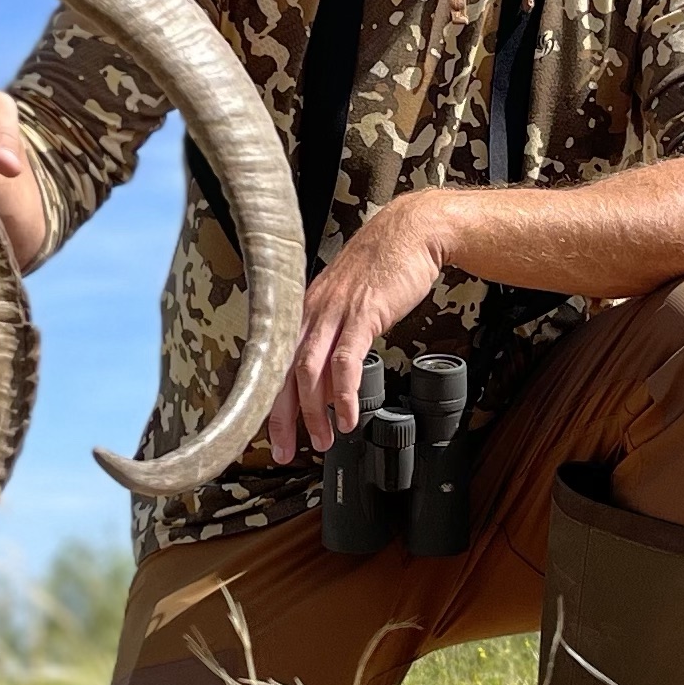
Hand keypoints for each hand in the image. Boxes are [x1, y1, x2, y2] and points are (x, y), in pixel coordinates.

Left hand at [267, 193, 450, 465]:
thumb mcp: (350, 305)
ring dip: (314, 412)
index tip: (276, 435)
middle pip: (284, 373)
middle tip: (289, 452)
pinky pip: (345, 362)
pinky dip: (345, 395)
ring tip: (324, 439)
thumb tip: (330, 385)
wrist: (411, 232)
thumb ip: (335, 342)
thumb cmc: (383, 266)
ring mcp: (334, 313)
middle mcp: (310, 311)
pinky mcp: (362, 315)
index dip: (272, 404)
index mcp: (303, 310)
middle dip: (283, 419)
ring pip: (309, 372)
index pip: (276, 364)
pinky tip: (349, 416)